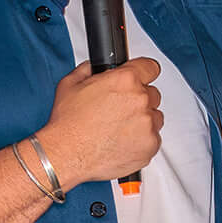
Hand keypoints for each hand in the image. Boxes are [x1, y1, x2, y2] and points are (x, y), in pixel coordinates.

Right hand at [40, 58, 163, 184]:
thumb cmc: (68, 124)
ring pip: (155, 118)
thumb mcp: (70, 84)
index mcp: (125, 80)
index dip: (144, 73)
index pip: (150, 67)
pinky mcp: (149, 146)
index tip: (142, 79)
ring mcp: (147, 124)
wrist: (66, 154)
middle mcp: (140, 100)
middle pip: (152, 94)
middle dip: (138, 100)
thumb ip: (88, 70)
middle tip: (119, 111)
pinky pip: (153, 140)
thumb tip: (94, 67)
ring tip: (118, 129)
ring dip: (142, 121)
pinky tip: (121, 142)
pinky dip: (141, 142)